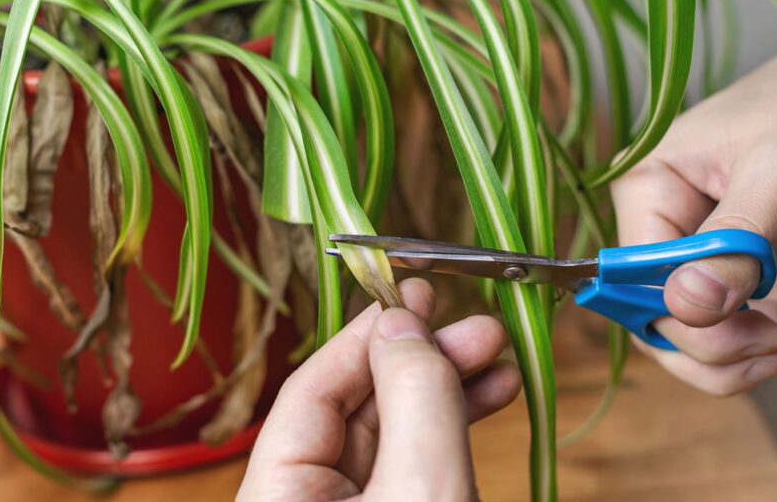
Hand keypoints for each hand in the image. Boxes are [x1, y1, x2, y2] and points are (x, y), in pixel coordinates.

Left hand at [236, 278, 521, 500]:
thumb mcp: (424, 488)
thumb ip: (415, 401)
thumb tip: (403, 325)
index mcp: (278, 494)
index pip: (311, 391)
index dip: (367, 337)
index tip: (416, 296)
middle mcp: (303, 499)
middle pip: (355, 409)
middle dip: (422, 361)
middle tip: (476, 327)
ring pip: (392, 436)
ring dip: (448, 392)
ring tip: (498, 361)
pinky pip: (413, 466)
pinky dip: (451, 432)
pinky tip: (491, 397)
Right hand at [612, 27, 776, 395]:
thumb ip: (731, 247)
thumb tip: (685, 307)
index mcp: (647, 188)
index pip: (640, 285)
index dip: (694, 324)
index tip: (762, 334)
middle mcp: (661, 219)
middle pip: (670, 318)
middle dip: (739, 338)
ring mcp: (698, 241)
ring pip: (717, 326)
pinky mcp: (736, 258)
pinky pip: (752, 313)